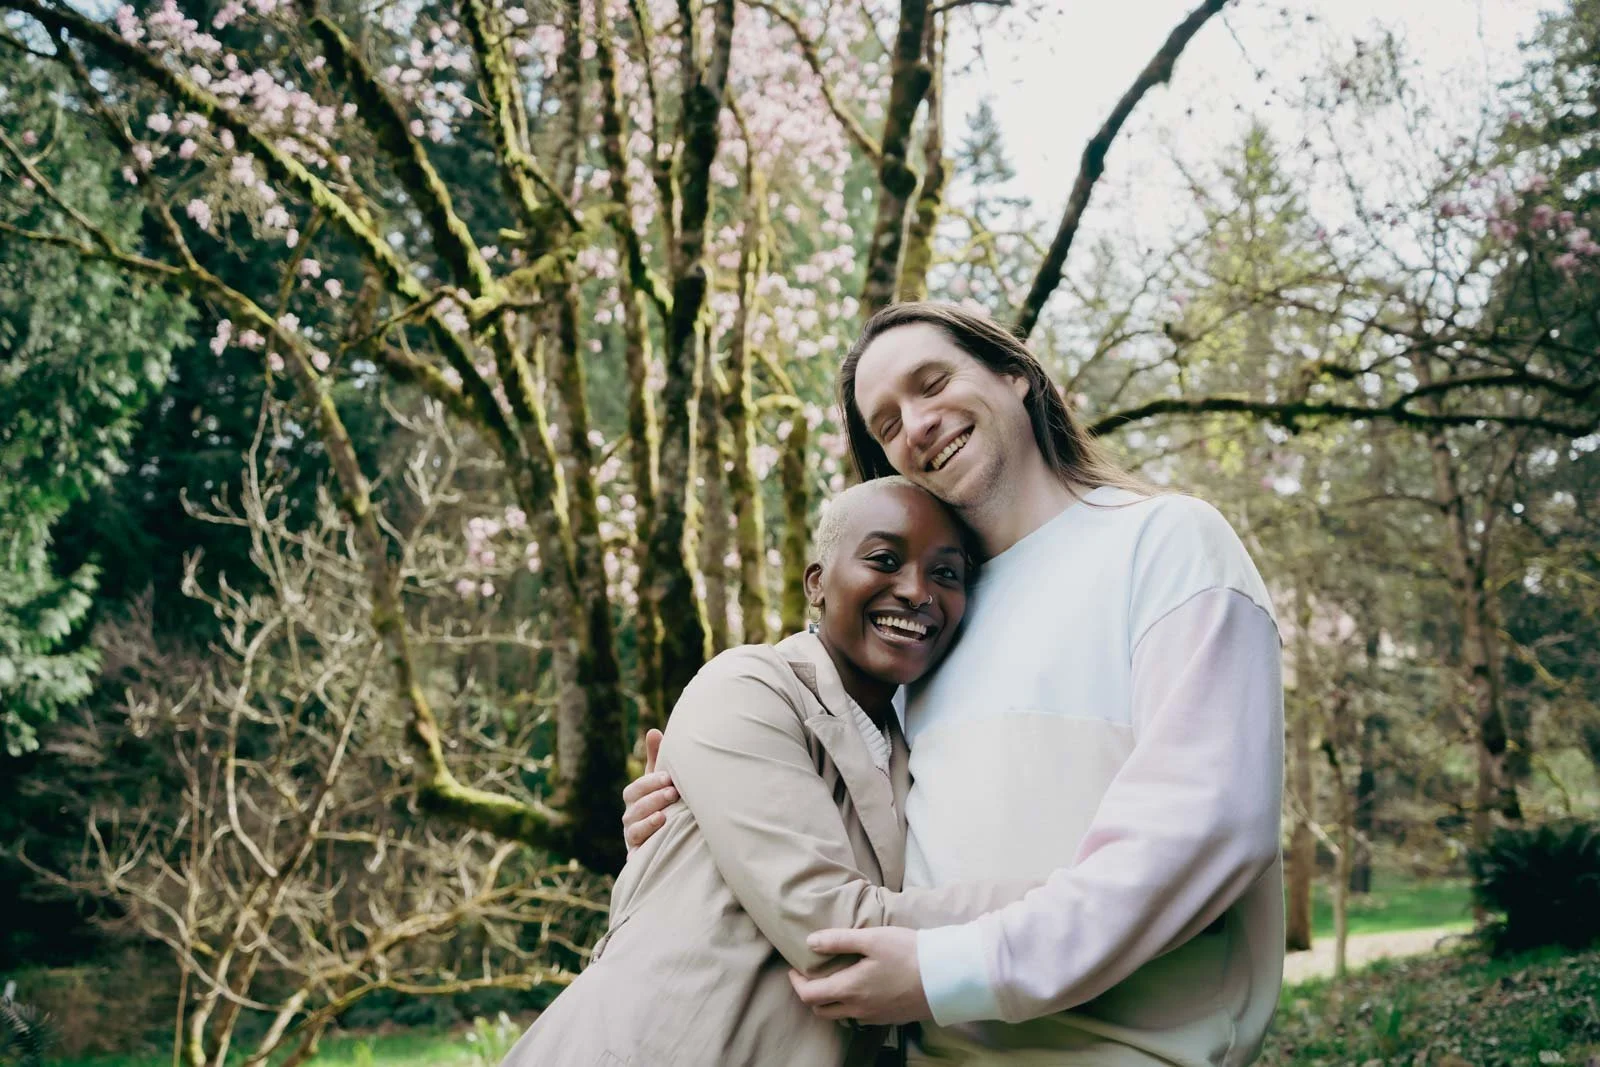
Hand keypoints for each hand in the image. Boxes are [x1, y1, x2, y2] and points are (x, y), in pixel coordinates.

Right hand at [622, 729, 675, 854]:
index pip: (634, 790)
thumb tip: (653, 731)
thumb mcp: (659, 780)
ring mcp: (633, 837)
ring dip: (648, 821)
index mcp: (633, 799)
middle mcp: (630, 817)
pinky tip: (653, 841)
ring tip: (664, 816)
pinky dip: (642, 848)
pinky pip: (635, 852)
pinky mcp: (639, 854)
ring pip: (633, 829)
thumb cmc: (663, 800)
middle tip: (673, 793)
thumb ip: (656, 757)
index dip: (649, 783)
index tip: (668, 778)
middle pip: (633, 809)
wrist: (668, 835)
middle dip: (652, 800)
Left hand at [788, 927, 931, 1025]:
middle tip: (811, 975)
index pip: (809, 995)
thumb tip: (810, 943)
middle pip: (821, 1011)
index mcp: (849, 989)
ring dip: (830, 1001)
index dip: (796, 983)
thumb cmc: (908, 953)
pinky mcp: (889, 1018)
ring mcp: (874, 1017)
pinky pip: (860, 1016)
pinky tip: (860, 987)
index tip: (795, 969)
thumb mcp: (872, 939)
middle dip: (811, 994)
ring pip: (841, 1016)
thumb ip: (838, 940)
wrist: (945, 977)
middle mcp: (858, 1009)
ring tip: (835, 979)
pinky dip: (851, 1005)